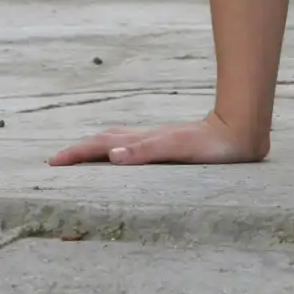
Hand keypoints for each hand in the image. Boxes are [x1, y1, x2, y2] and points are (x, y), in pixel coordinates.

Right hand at [47, 110, 266, 166]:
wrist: (240, 131)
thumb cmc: (210, 145)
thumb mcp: (177, 149)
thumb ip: (146, 151)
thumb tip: (112, 156)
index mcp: (144, 140)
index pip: (102, 146)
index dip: (78, 153)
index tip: (53, 161)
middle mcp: (148, 138)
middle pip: (106, 140)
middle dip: (80, 150)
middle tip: (57, 160)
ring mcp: (158, 139)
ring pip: (119, 140)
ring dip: (96, 147)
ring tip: (80, 154)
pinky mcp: (170, 143)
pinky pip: (134, 145)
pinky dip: (117, 148)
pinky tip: (123, 153)